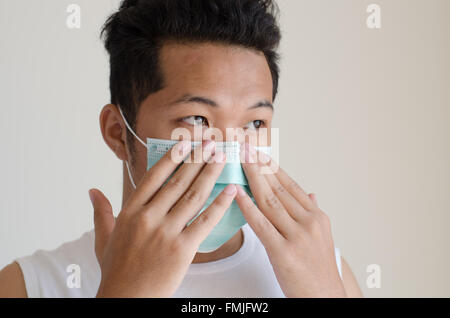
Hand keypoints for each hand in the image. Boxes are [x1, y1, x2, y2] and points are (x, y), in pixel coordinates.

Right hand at [89, 140, 236, 296]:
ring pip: (193, 196)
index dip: (171, 158)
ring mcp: (166, 232)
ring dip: (210, 174)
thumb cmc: (115, 271)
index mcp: (129, 212)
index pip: (154, 177)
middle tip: (212, 143)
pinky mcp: (182, 249)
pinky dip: (220, 204)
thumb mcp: (103, 239)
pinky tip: (231, 190)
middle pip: (178, 182)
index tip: (185, 145)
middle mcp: (148, 218)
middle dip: (197, 160)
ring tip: (221, 158)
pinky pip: (205, 222)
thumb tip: (93, 191)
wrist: (125, 300)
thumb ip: (100, 212)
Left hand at [235, 143, 346, 297]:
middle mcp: (309, 222)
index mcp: (317, 217)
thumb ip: (313, 213)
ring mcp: (297, 236)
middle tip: (245, 146)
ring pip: (270, 201)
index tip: (259, 151)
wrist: (326, 298)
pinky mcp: (283, 252)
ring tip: (239, 160)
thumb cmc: (319, 269)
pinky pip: (261, 224)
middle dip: (259, 165)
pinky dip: (248, 206)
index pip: (291, 185)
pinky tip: (237, 192)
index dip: (273, 167)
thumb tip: (311, 194)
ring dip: (252, 177)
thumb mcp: (322, 237)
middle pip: (279, 188)